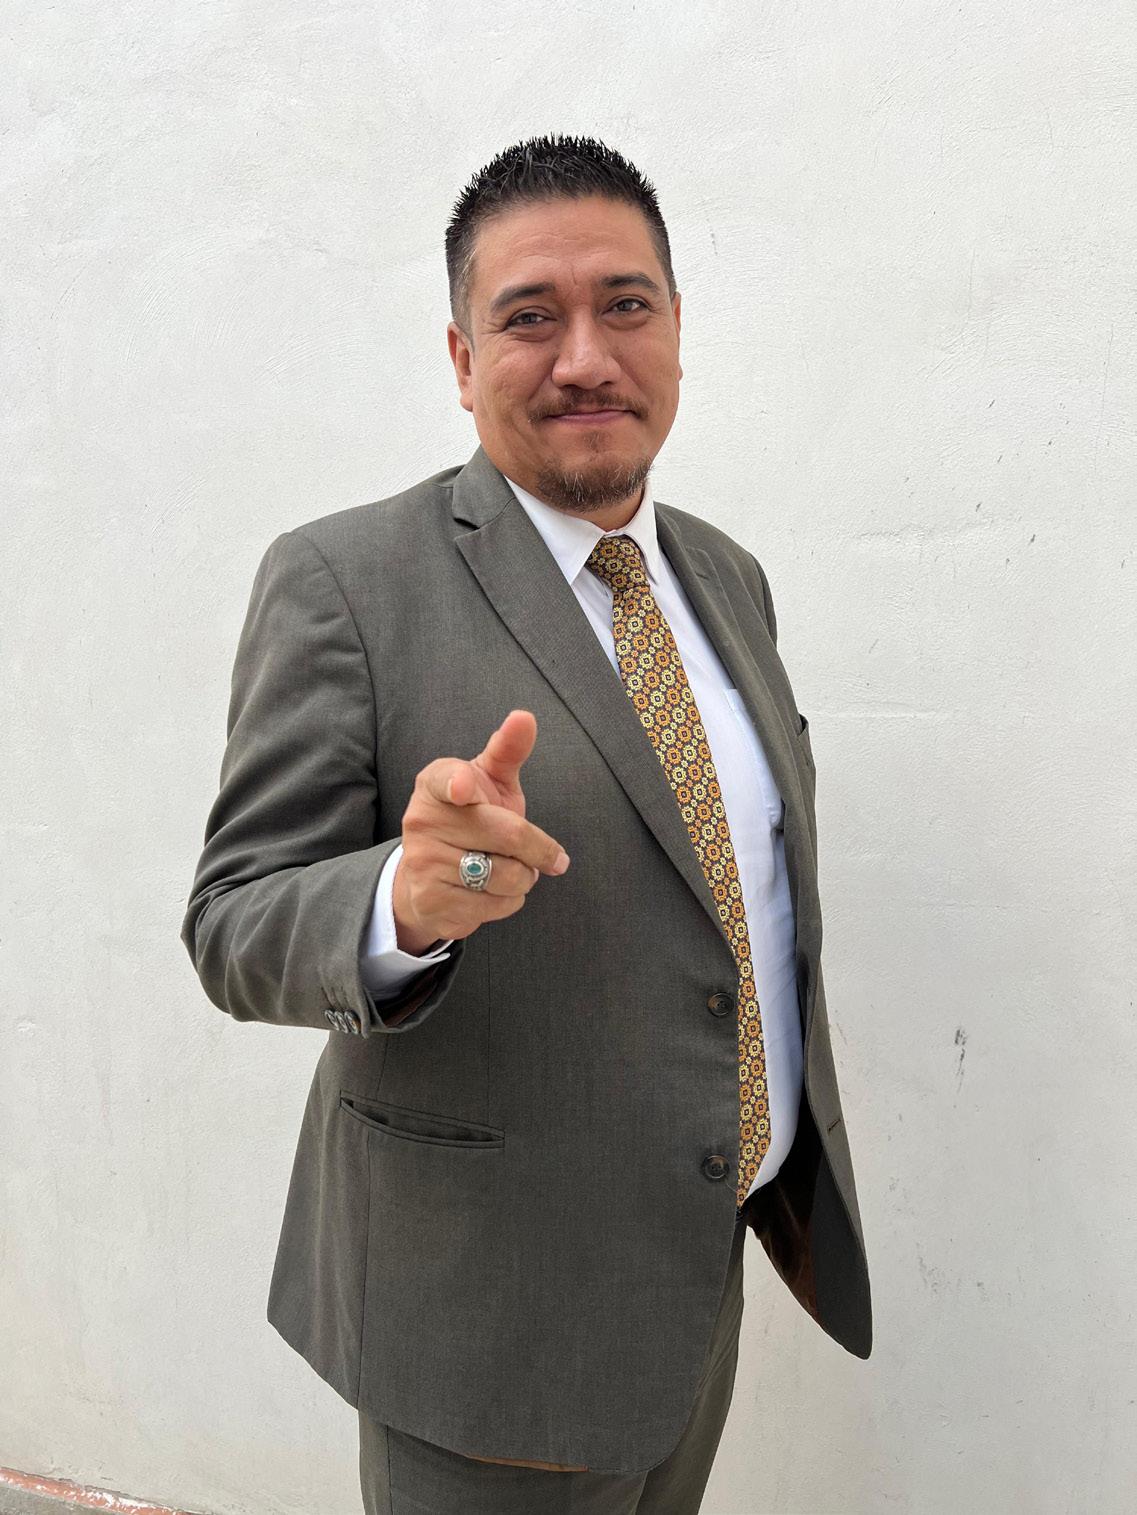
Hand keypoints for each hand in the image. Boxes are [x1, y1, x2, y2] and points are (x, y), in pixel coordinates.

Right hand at [391, 710, 570, 951]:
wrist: (427, 880)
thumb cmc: (470, 819)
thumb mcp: (489, 782)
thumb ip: (507, 750)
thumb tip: (524, 716)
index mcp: (435, 783)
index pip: (446, 778)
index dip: (458, 782)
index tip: (464, 787)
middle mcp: (422, 820)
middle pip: (507, 835)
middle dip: (538, 849)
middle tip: (547, 854)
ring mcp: (424, 862)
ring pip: (506, 875)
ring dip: (523, 877)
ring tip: (507, 869)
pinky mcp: (432, 901)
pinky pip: (496, 905)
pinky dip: (508, 901)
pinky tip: (490, 891)